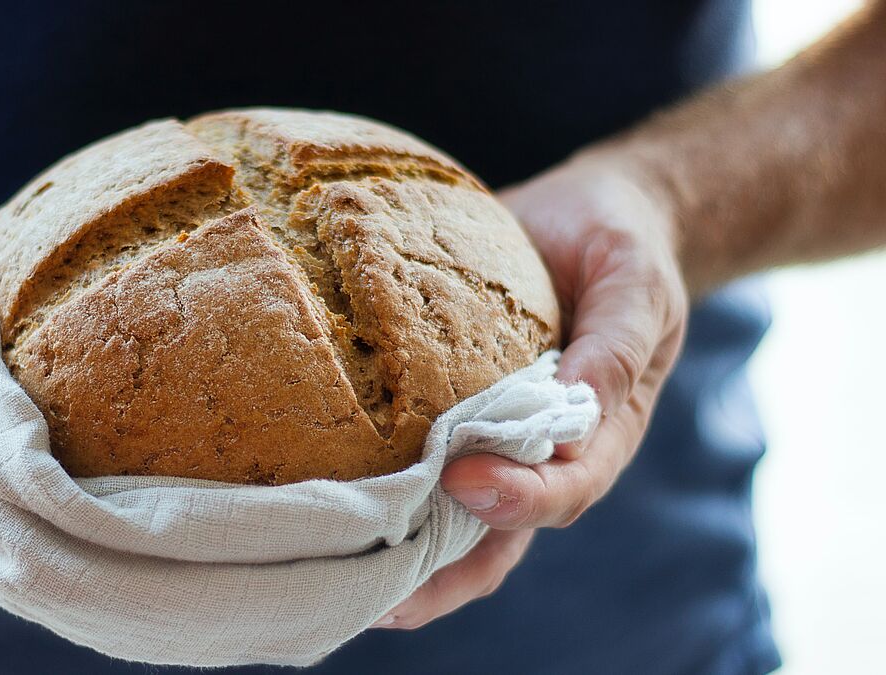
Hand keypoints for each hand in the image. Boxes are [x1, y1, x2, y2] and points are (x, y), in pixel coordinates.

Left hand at [375, 153, 688, 628]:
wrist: (593, 217)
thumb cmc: (621, 248)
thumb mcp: (637, 284)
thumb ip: (616, 343)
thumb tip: (579, 400)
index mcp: (603, 431)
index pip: (565, 488)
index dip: (519, 497)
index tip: (463, 480)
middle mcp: (544, 452)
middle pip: (499, 535)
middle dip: (441, 574)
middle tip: (378, 595)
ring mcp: (495, 439)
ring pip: (450, 520)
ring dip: (401, 556)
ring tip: (334, 576)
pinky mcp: (452, 410)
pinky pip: (416, 462)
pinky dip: (381, 490)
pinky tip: (326, 506)